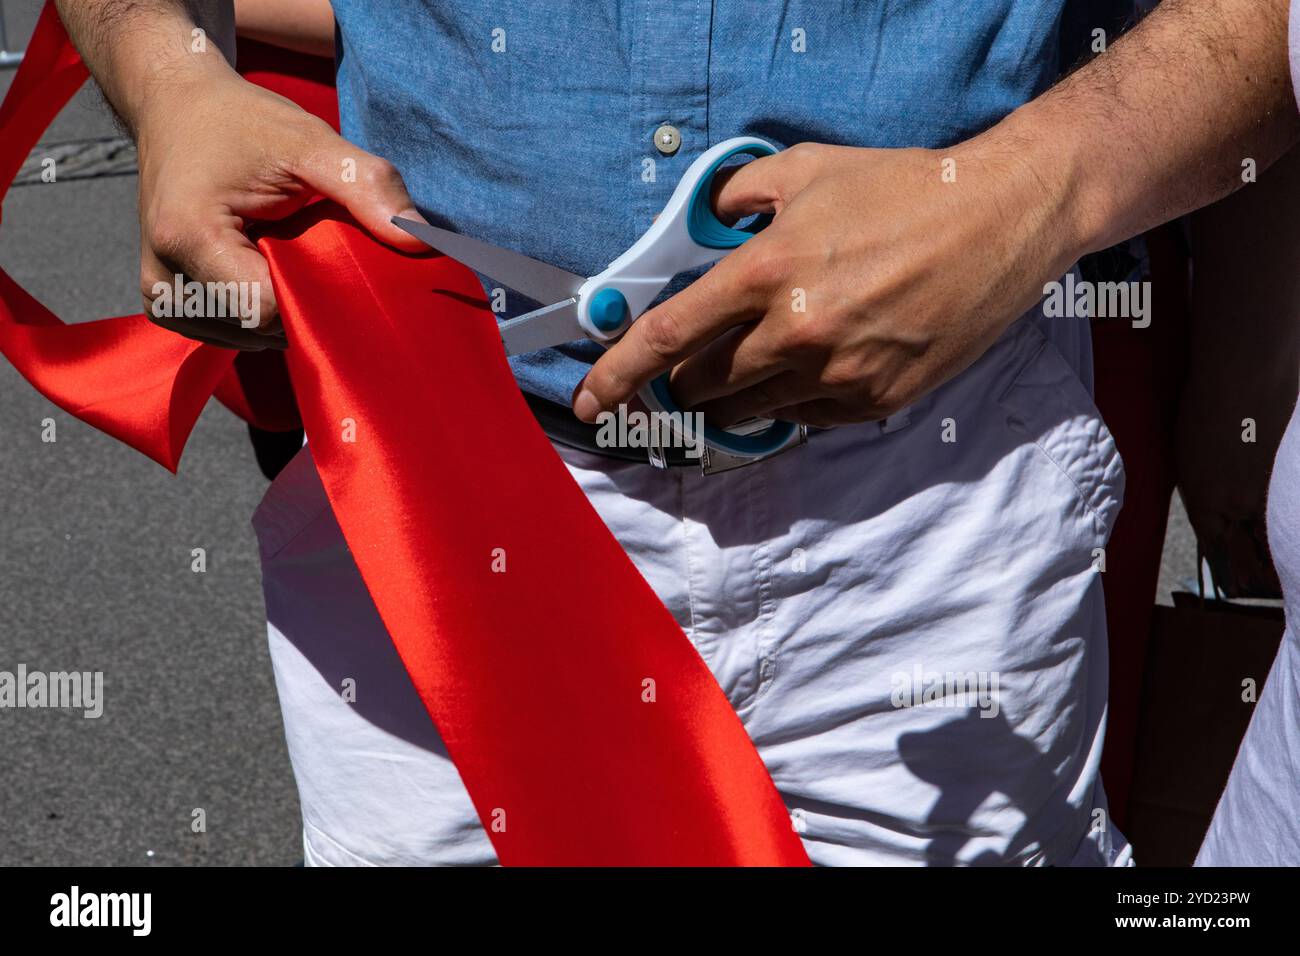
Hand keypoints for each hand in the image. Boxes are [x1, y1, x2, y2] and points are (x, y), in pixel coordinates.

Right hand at [134, 62, 426, 348]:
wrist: (177, 109)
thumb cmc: (243, 123)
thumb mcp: (309, 141)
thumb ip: (365, 185)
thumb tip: (422, 238)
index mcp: (189, 237)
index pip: (268, 310)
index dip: (316, 296)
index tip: (337, 260)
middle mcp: (162, 278)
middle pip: (259, 328)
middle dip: (302, 301)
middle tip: (314, 250)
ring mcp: (161, 298)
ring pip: (247, 337)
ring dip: (281, 308)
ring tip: (283, 253)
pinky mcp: (167, 305)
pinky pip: (230, 332)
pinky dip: (258, 310)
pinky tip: (265, 269)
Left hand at [572, 140, 1080, 426]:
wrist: (1002, 220)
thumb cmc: (904, 190)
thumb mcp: (807, 169)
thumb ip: (737, 196)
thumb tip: (705, 226)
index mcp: (766, 273)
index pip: (666, 339)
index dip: (617, 374)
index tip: (592, 398)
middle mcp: (794, 333)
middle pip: (701, 385)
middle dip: (684, 378)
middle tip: (694, 360)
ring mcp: (836, 374)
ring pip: (748, 409)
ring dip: (734, 392)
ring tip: (759, 356)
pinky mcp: (873, 400)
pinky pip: (804, 416)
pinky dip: (791, 397)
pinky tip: (814, 361)